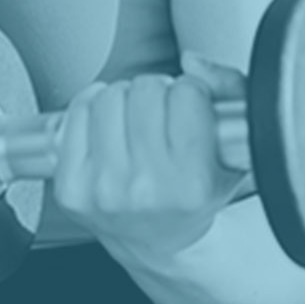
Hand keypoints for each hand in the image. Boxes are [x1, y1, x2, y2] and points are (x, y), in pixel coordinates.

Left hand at [51, 55, 246, 256]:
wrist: (157, 240)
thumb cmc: (195, 191)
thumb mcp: (234, 149)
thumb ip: (233, 92)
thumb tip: (193, 63)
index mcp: (193, 184)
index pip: (187, 94)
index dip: (192, 93)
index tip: (192, 108)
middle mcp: (146, 190)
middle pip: (145, 90)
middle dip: (157, 93)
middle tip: (161, 114)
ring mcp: (103, 189)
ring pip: (109, 96)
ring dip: (125, 98)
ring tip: (135, 120)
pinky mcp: (70, 187)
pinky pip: (76, 113)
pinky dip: (92, 106)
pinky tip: (107, 124)